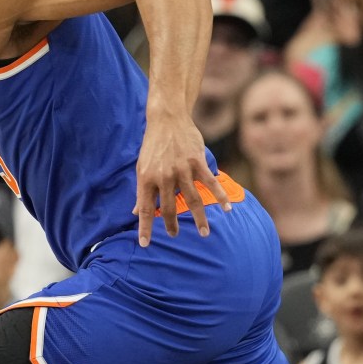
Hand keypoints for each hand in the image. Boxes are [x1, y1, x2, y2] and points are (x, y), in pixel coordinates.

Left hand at [134, 111, 228, 246]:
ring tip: (203, 233)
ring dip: (199, 219)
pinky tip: (227, 209)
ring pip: (192, 200)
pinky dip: (220, 197)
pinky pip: (210, 183)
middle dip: (172, 225)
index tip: (144, 244)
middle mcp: (163, 176)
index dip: (145, 228)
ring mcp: (181, 169)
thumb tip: (134, 213)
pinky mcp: (196, 162)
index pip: (145, 209)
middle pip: (169, 208)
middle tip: (175, 236)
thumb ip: (142, 191)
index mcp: (146, 179)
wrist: (166, 119)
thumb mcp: (141, 168)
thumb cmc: (153, 146)